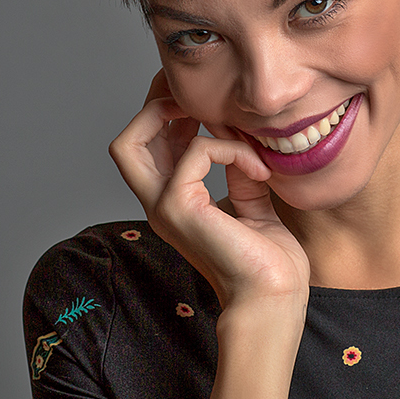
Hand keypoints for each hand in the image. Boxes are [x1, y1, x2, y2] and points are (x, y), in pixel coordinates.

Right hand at [109, 71, 309, 313]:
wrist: (275, 298)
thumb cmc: (269, 263)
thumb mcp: (253, 204)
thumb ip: (239, 174)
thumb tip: (238, 144)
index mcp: (176, 203)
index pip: (149, 148)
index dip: (168, 115)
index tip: (209, 105)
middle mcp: (160, 204)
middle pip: (124, 142)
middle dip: (155, 106)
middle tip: (198, 99)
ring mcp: (164, 207)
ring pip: (129, 142)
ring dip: (177, 115)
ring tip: (224, 122)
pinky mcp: (180, 208)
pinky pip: (196, 151)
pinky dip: (230, 148)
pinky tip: (258, 169)